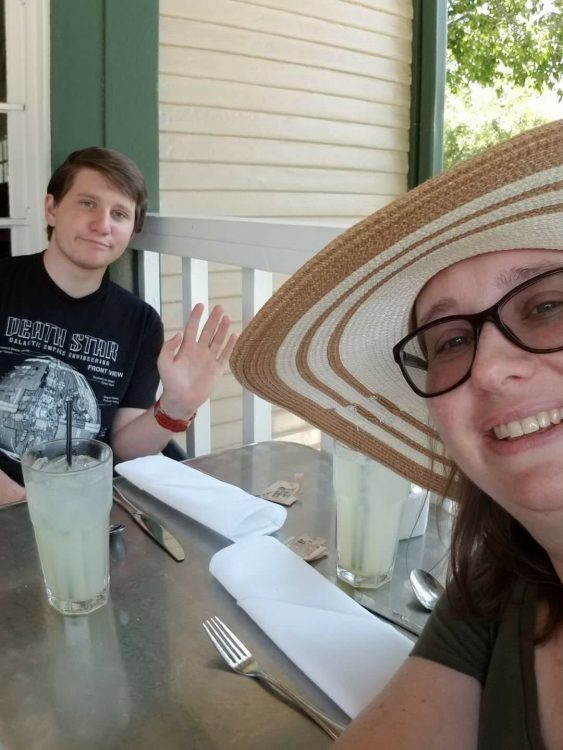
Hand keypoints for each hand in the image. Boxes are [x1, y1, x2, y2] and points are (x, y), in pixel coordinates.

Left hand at [156, 303, 237, 418]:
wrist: (181, 399)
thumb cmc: (170, 382)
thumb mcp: (164, 362)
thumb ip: (169, 347)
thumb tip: (179, 334)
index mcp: (186, 348)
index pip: (192, 328)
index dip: (196, 317)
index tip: (200, 305)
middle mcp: (199, 351)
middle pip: (208, 331)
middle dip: (213, 319)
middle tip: (220, 307)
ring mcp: (209, 359)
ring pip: (218, 340)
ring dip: (223, 329)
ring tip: (228, 317)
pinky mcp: (217, 369)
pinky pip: (225, 355)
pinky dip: (230, 345)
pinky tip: (235, 335)